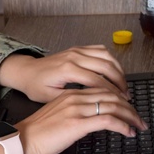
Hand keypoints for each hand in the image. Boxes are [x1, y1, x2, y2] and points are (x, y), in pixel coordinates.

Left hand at [0, 47, 128, 102]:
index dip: (112, 92)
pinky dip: (111, 60)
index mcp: (68, 69)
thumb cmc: (36, 86)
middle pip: (106, 66)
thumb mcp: (51, 98)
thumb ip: (74, 99)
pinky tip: (115, 72)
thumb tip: (94, 104)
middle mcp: (74, 57)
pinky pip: (100, 50)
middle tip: (127, 95)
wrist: (26, 71)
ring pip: (107, 56)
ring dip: (118, 70)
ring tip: (124, 85)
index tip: (122, 102)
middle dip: (120, 82)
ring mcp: (77, 51)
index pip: (98, 81)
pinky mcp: (78, 49)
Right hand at [15, 87, 146, 153]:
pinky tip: (127, 131)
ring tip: (138, 125)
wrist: (21, 140)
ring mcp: (76, 110)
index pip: (102, 91)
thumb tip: (90, 121)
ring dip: (130, 116)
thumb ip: (73, 114)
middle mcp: (74, 98)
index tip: (128, 109)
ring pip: (113, 106)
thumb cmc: (35, 134)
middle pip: (111, 96)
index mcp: (69, 95)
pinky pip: (107, 120)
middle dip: (130, 107)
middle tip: (139, 118)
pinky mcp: (77, 124)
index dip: (120, 99)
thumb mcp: (57, 117)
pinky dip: (122, 125)